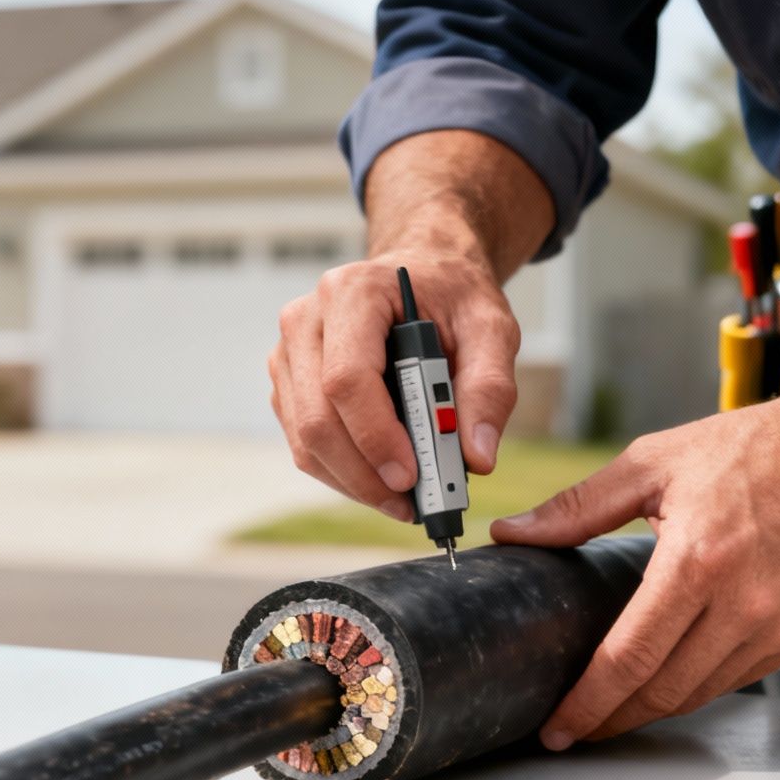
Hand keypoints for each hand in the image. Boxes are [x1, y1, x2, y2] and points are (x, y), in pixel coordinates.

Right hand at [268, 252, 519, 518]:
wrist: (421, 274)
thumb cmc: (451, 297)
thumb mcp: (491, 328)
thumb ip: (490, 388)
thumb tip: (476, 457)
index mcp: (353, 293)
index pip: (346, 378)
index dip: (374, 435)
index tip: (411, 475)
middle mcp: (306, 320)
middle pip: (318, 418)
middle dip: (364, 473)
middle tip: (412, 504)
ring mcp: (289, 354)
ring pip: (305, 441)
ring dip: (354, 482)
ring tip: (404, 500)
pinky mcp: (288, 384)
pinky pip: (304, 444)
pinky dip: (343, 473)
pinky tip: (381, 478)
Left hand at [491, 397, 779, 747]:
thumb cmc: (754, 447)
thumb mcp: (654, 463)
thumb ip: (577, 508)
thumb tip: (512, 533)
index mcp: (697, 562)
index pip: (628, 659)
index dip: (587, 704)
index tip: (558, 728)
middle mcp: (744, 605)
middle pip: (662, 692)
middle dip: (612, 719)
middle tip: (575, 728)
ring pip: (700, 694)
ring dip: (653, 709)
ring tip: (614, 709)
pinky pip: (737, 678)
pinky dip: (698, 686)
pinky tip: (670, 678)